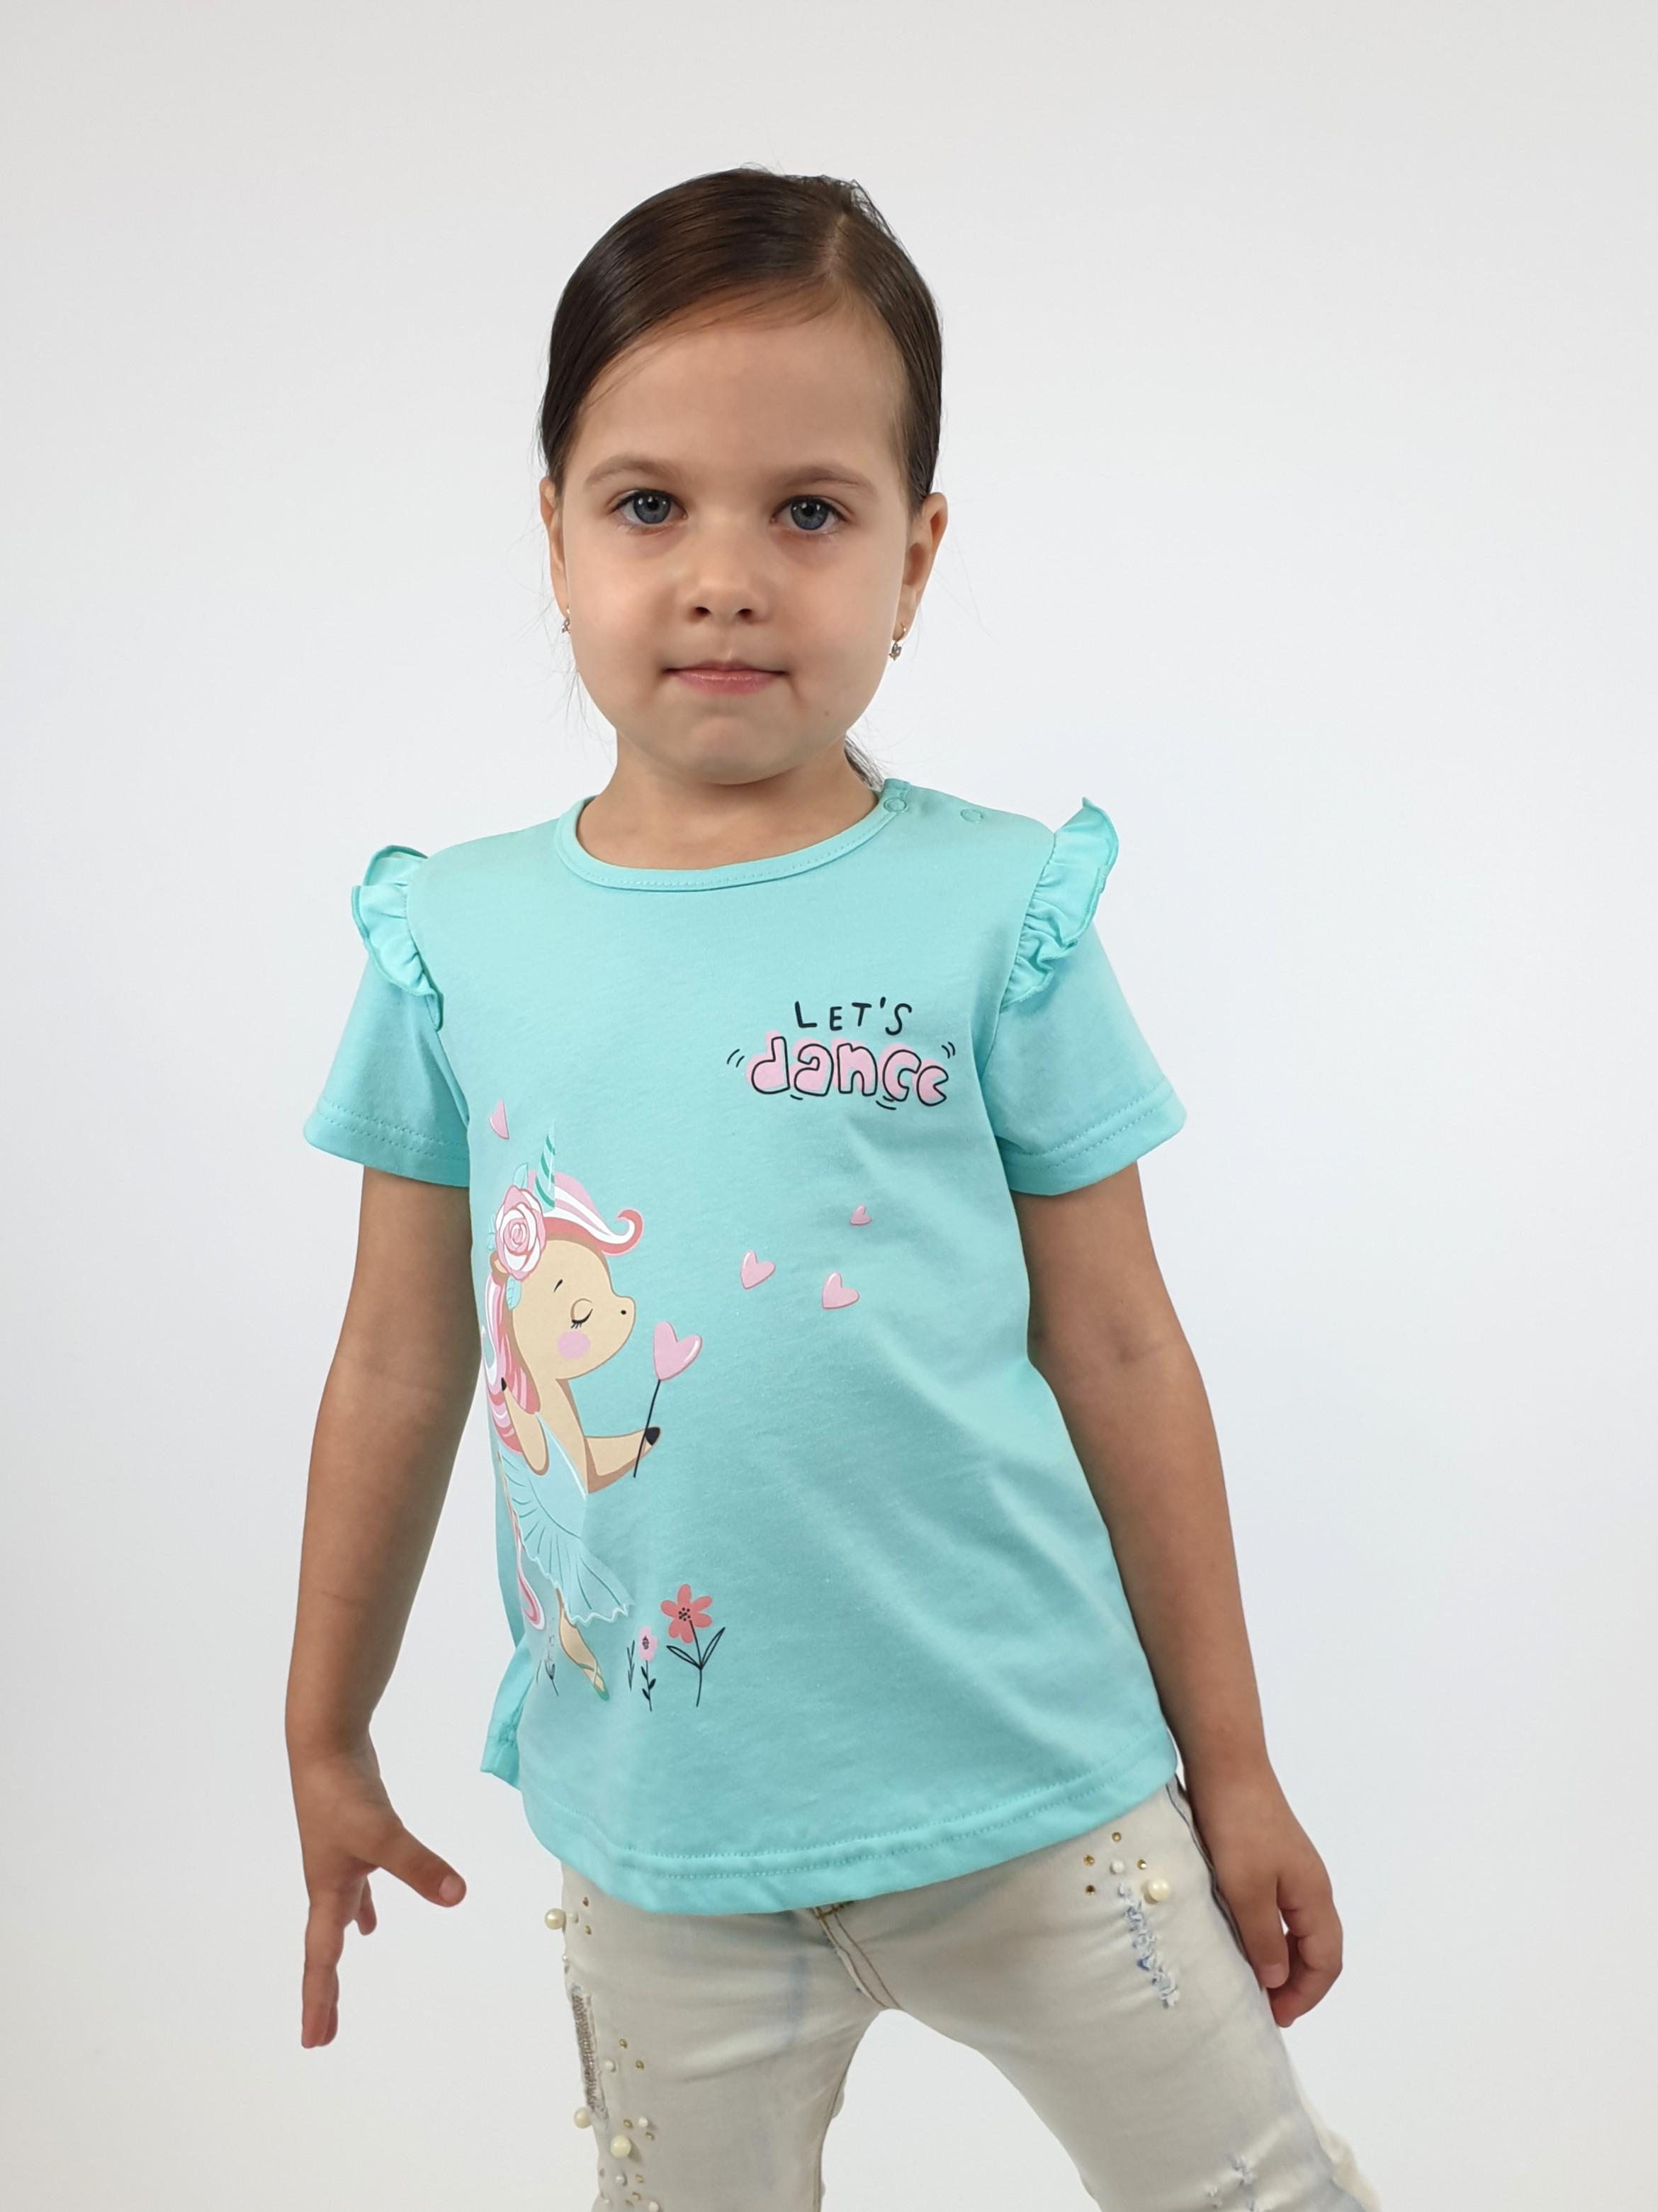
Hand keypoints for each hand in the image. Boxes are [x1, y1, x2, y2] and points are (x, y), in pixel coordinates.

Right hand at [289, 1737, 465, 2048]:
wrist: (324, 1743)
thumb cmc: (342, 1792)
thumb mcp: (382, 1833)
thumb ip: (419, 1865)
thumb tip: (457, 1897)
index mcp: (328, 1891)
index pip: (322, 1959)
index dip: (319, 2001)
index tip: (314, 2041)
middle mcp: (328, 1881)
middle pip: (325, 1945)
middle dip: (325, 1987)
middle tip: (323, 2029)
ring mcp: (339, 1857)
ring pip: (340, 1912)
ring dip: (344, 1940)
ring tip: (349, 1964)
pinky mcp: (354, 1835)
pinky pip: (358, 1881)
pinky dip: (364, 1901)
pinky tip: (372, 1911)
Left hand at [1181, 1761, 1342, 2027]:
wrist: (1226, 1765)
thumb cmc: (1238, 1827)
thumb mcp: (1246, 1891)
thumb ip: (1264, 1939)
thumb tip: (1277, 1982)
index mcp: (1314, 1897)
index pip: (1327, 1962)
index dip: (1305, 1995)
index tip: (1274, 2017)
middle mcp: (1310, 1885)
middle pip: (1317, 1948)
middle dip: (1296, 1983)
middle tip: (1262, 2006)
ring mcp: (1290, 1869)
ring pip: (1297, 1929)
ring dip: (1280, 1958)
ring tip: (1249, 1980)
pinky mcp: (1269, 1857)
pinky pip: (1278, 1909)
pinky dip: (1267, 1933)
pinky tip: (1239, 1936)